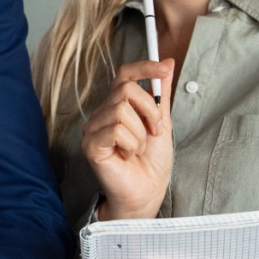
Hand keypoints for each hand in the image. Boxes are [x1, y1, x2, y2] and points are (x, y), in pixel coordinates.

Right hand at [82, 59, 175, 219]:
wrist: (147, 193)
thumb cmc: (151, 164)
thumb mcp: (162, 124)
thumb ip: (161, 95)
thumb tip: (168, 64)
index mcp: (117, 106)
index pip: (124, 75)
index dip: (144, 67)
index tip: (165, 67)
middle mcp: (102, 114)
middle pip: (125, 89)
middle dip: (150, 110)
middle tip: (156, 131)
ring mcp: (93, 128)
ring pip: (121, 109)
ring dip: (141, 132)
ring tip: (139, 148)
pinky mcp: (91, 144)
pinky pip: (116, 129)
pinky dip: (132, 143)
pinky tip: (128, 155)